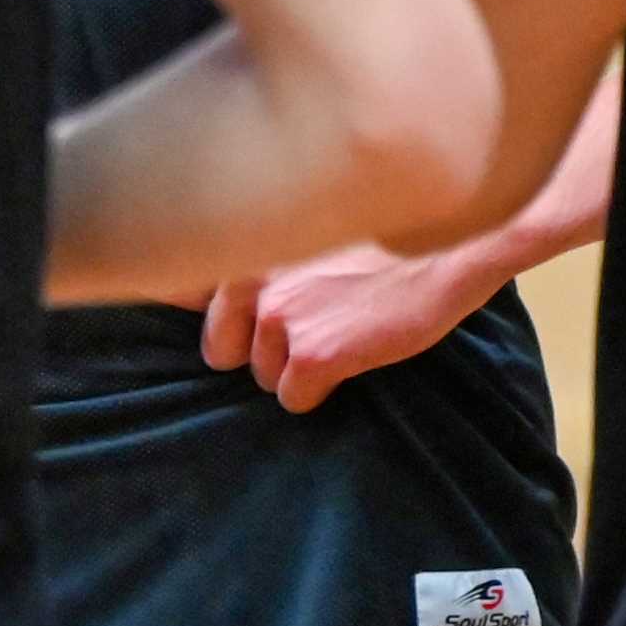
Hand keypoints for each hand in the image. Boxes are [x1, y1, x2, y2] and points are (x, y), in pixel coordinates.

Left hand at [199, 240, 496, 411]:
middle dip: (257, 349)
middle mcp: (247, 283)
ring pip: (263, 376)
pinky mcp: (313, 356)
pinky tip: (348, 364)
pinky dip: (318, 392)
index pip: (175, 291)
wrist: (450, 247)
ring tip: (339, 338)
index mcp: (242, 246)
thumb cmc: (385, 235)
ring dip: (295, 368)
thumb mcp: (305, 227)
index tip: (220, 325)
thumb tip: (206, 292)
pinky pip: (293, 398)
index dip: (207, 316)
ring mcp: (278, 320)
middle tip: (306, 333)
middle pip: (222, 350)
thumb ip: (258, 253)